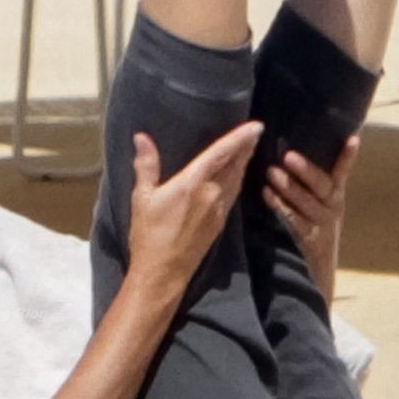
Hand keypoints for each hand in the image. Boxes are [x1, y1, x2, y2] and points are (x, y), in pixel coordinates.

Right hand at [128, 121, 263, 296]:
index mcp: (193, 184)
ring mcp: (218, 210)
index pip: (221, 154)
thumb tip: (142, 138)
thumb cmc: (149, 235)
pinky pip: (233, 194)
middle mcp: (211, 194)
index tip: (256, 126)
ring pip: (236, 180)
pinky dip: (237, 179)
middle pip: (234, 165)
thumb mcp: (142, 198)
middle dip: (246, 148)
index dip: (240, 138)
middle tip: (255, 132)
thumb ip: (146, 165)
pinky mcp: (220, 223)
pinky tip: (236, 177)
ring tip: (248, 149)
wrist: (163, 272)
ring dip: (243, 163)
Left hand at [263, 135, 359, 304]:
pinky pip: (294, 221)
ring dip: (289, 187)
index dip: (347, 157)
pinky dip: (279, 206)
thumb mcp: (319, 207)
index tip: (353, 139)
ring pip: (306, 203)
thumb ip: (312, 186)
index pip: (343, 172)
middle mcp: (332, 209)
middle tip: (287, 155)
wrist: (318, 275)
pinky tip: (266, 194)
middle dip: (305, 170)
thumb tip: (291, 154)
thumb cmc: (313, 232)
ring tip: (270, 172)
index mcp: (336, 197)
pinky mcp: (309, 240)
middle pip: (322, 186)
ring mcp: (322, 226)